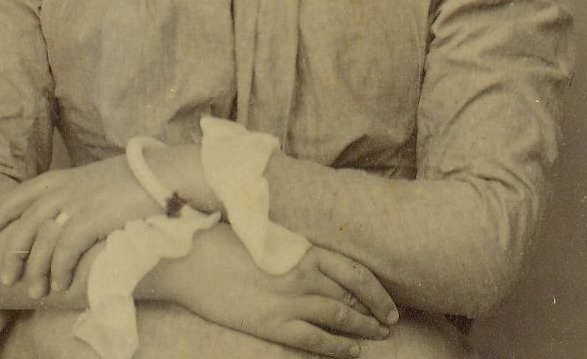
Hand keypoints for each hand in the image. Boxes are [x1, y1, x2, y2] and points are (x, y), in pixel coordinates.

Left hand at [0, 156, 155, 298]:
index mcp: (72, 175)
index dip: (2, 210)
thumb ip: (87, 190)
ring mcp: (80, 202)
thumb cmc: (145, 177)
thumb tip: (78, 209)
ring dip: (36, 270)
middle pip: (27, 221)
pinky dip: (59, 270)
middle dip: (12, 251)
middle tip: (5, 277)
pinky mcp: (92, 219)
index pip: (27, 191)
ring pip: (43, 241)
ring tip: (35, 292)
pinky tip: (60, 285)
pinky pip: (65, 251)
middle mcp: (71, 187)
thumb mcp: (107, 177)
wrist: (167, 173)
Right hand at [160, 223, 397, 357]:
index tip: (388, 301)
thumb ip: (296, 250)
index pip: (353, 271)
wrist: (194, 258)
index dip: (375, 289)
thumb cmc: (228, 241)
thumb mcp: (269, 238)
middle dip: (375, 311)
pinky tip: (352, 352)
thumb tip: (316, 260)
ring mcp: (289, 301)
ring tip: (380, 337)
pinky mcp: (273, 323)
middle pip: (352, 295)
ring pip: (340, 317)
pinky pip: (315, 339)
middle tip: (391, 322)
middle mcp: (303, 275)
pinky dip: (338, 347)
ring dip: (364, 329)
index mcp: (303, 251)